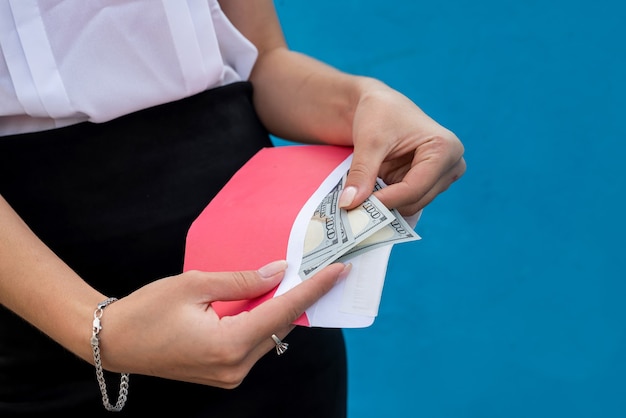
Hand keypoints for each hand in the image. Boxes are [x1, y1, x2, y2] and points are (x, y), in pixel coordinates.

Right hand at [97, 260, 348, 387]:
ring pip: (269, 335)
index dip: (314, 289)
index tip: (339, 271)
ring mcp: (229, 375)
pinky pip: (254, 344)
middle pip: (281, 325)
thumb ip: (242, 280)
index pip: (283, 311)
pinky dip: (263, 321)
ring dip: (281, 308)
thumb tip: (278, 272)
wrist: (113, 341)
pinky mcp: (223, 374)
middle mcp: (235, 367)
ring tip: (295, 279)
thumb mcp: (195, 284)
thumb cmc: (146, 310)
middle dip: (302, 297)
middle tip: (321, 269)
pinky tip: (266, 299)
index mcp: (228, 344)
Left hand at [339, 80, 465, 215]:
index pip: (415, 188)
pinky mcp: (429, 184)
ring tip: (360, 197)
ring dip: (385, 204)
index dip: (386, 201)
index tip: (357, 207)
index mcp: (444, 148)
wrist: (378, 105)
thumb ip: (361, 173)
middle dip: (385, 205)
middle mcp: (451, 165)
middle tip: (354, 207)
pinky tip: (370, 193)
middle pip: (415, 201)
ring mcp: (441, 177)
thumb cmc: (378, 113)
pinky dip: (387, 200)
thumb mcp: (369, 142)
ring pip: (411, 205)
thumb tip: (350, 204)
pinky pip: (406, 202)